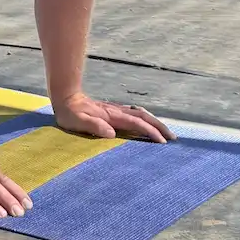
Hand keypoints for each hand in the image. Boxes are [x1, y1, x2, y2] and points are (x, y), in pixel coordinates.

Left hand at [55, 94, 174, 143]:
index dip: (150, 132)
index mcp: (112, 116)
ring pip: (141, 114)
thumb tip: (110, 133)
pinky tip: (148, 125)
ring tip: (166, 133)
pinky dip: (146, 120)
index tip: (162, 142)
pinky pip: (135, 115)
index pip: (136, 124)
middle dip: (160, 127)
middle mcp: (117, 111)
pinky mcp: (114, 111)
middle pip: (144, 117)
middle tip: (174, 139)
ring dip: (155, 122)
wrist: (65, 97)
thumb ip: (93, 126)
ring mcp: (117, 110)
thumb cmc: (70, 113)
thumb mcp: (77, 122)